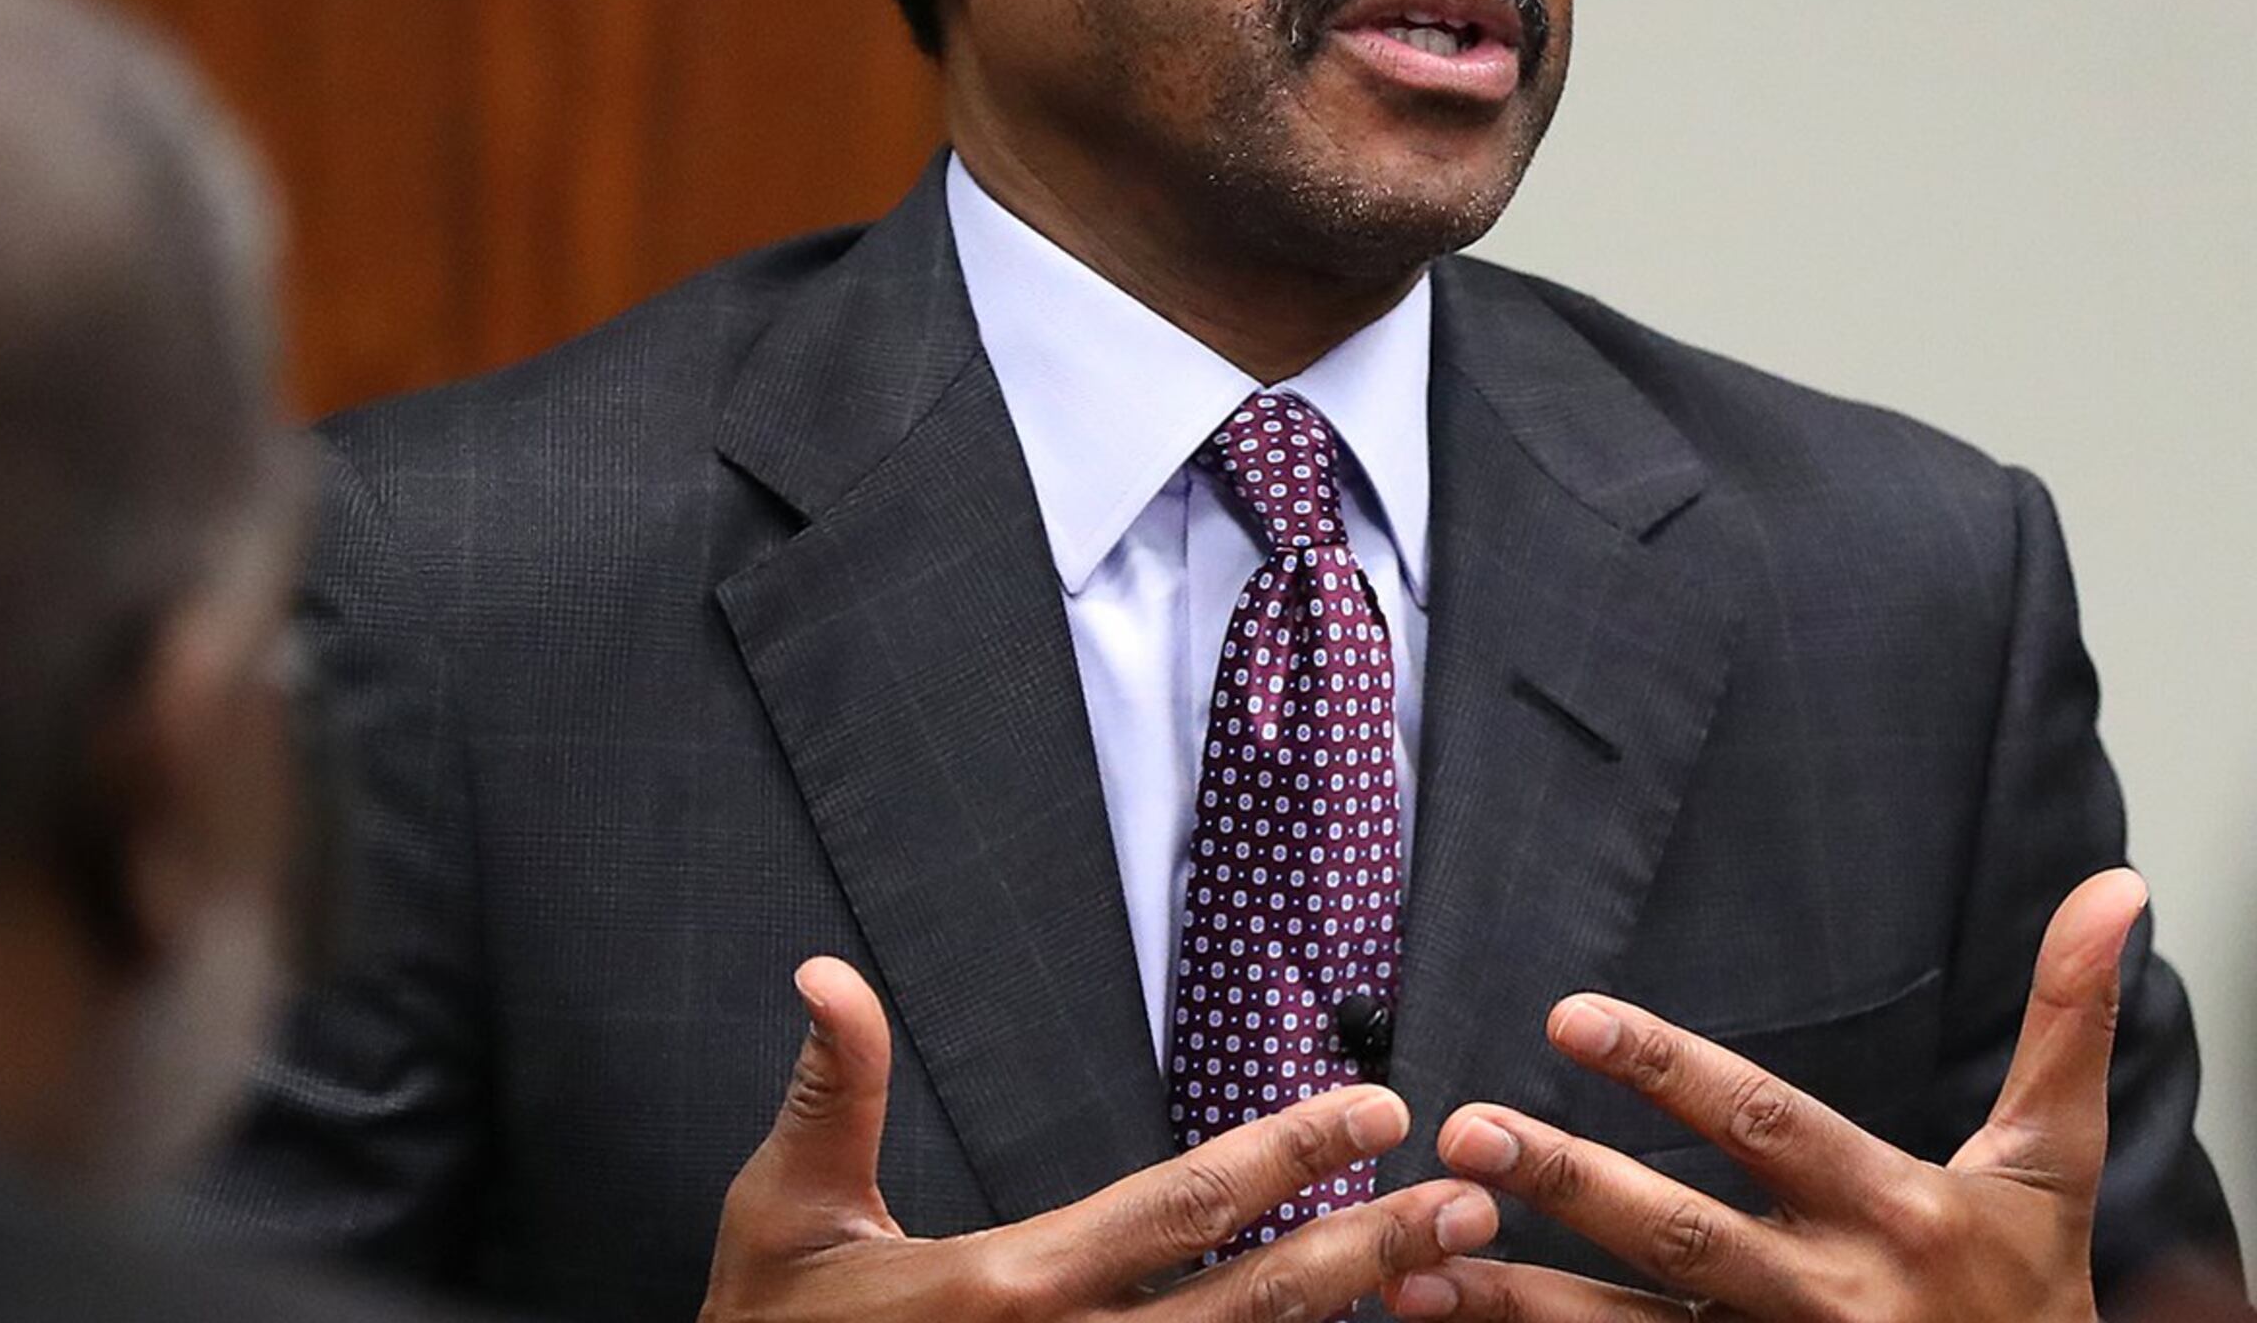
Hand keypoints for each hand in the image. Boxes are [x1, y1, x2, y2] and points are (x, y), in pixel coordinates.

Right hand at [700, 956, 1503, 1322]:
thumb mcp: (783, 1213)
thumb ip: (834, 1090)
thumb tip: (827, 968)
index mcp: (1004, 1289)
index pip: (1178, 1208)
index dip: (1287, 1155)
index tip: (1375, 1106)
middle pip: (1250, 1305)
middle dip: (1370, 1245)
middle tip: (1473, 1195)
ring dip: (1353, 1321)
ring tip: (1454, 1272)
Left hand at [1411, 869, 2149, 1322]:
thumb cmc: (2033, 1297)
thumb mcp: (2055, 1166)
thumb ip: (2068, 1022)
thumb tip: (2116, 889)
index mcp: (1896, 1216)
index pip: (1766, 1127)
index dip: (1670, 1072)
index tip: (1572, 1019)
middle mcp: (1831, 1301)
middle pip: (1677, 1237)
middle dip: (1565, 1185)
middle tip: (1464, 1132)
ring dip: (1520, 1302)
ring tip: (1415, 1262)